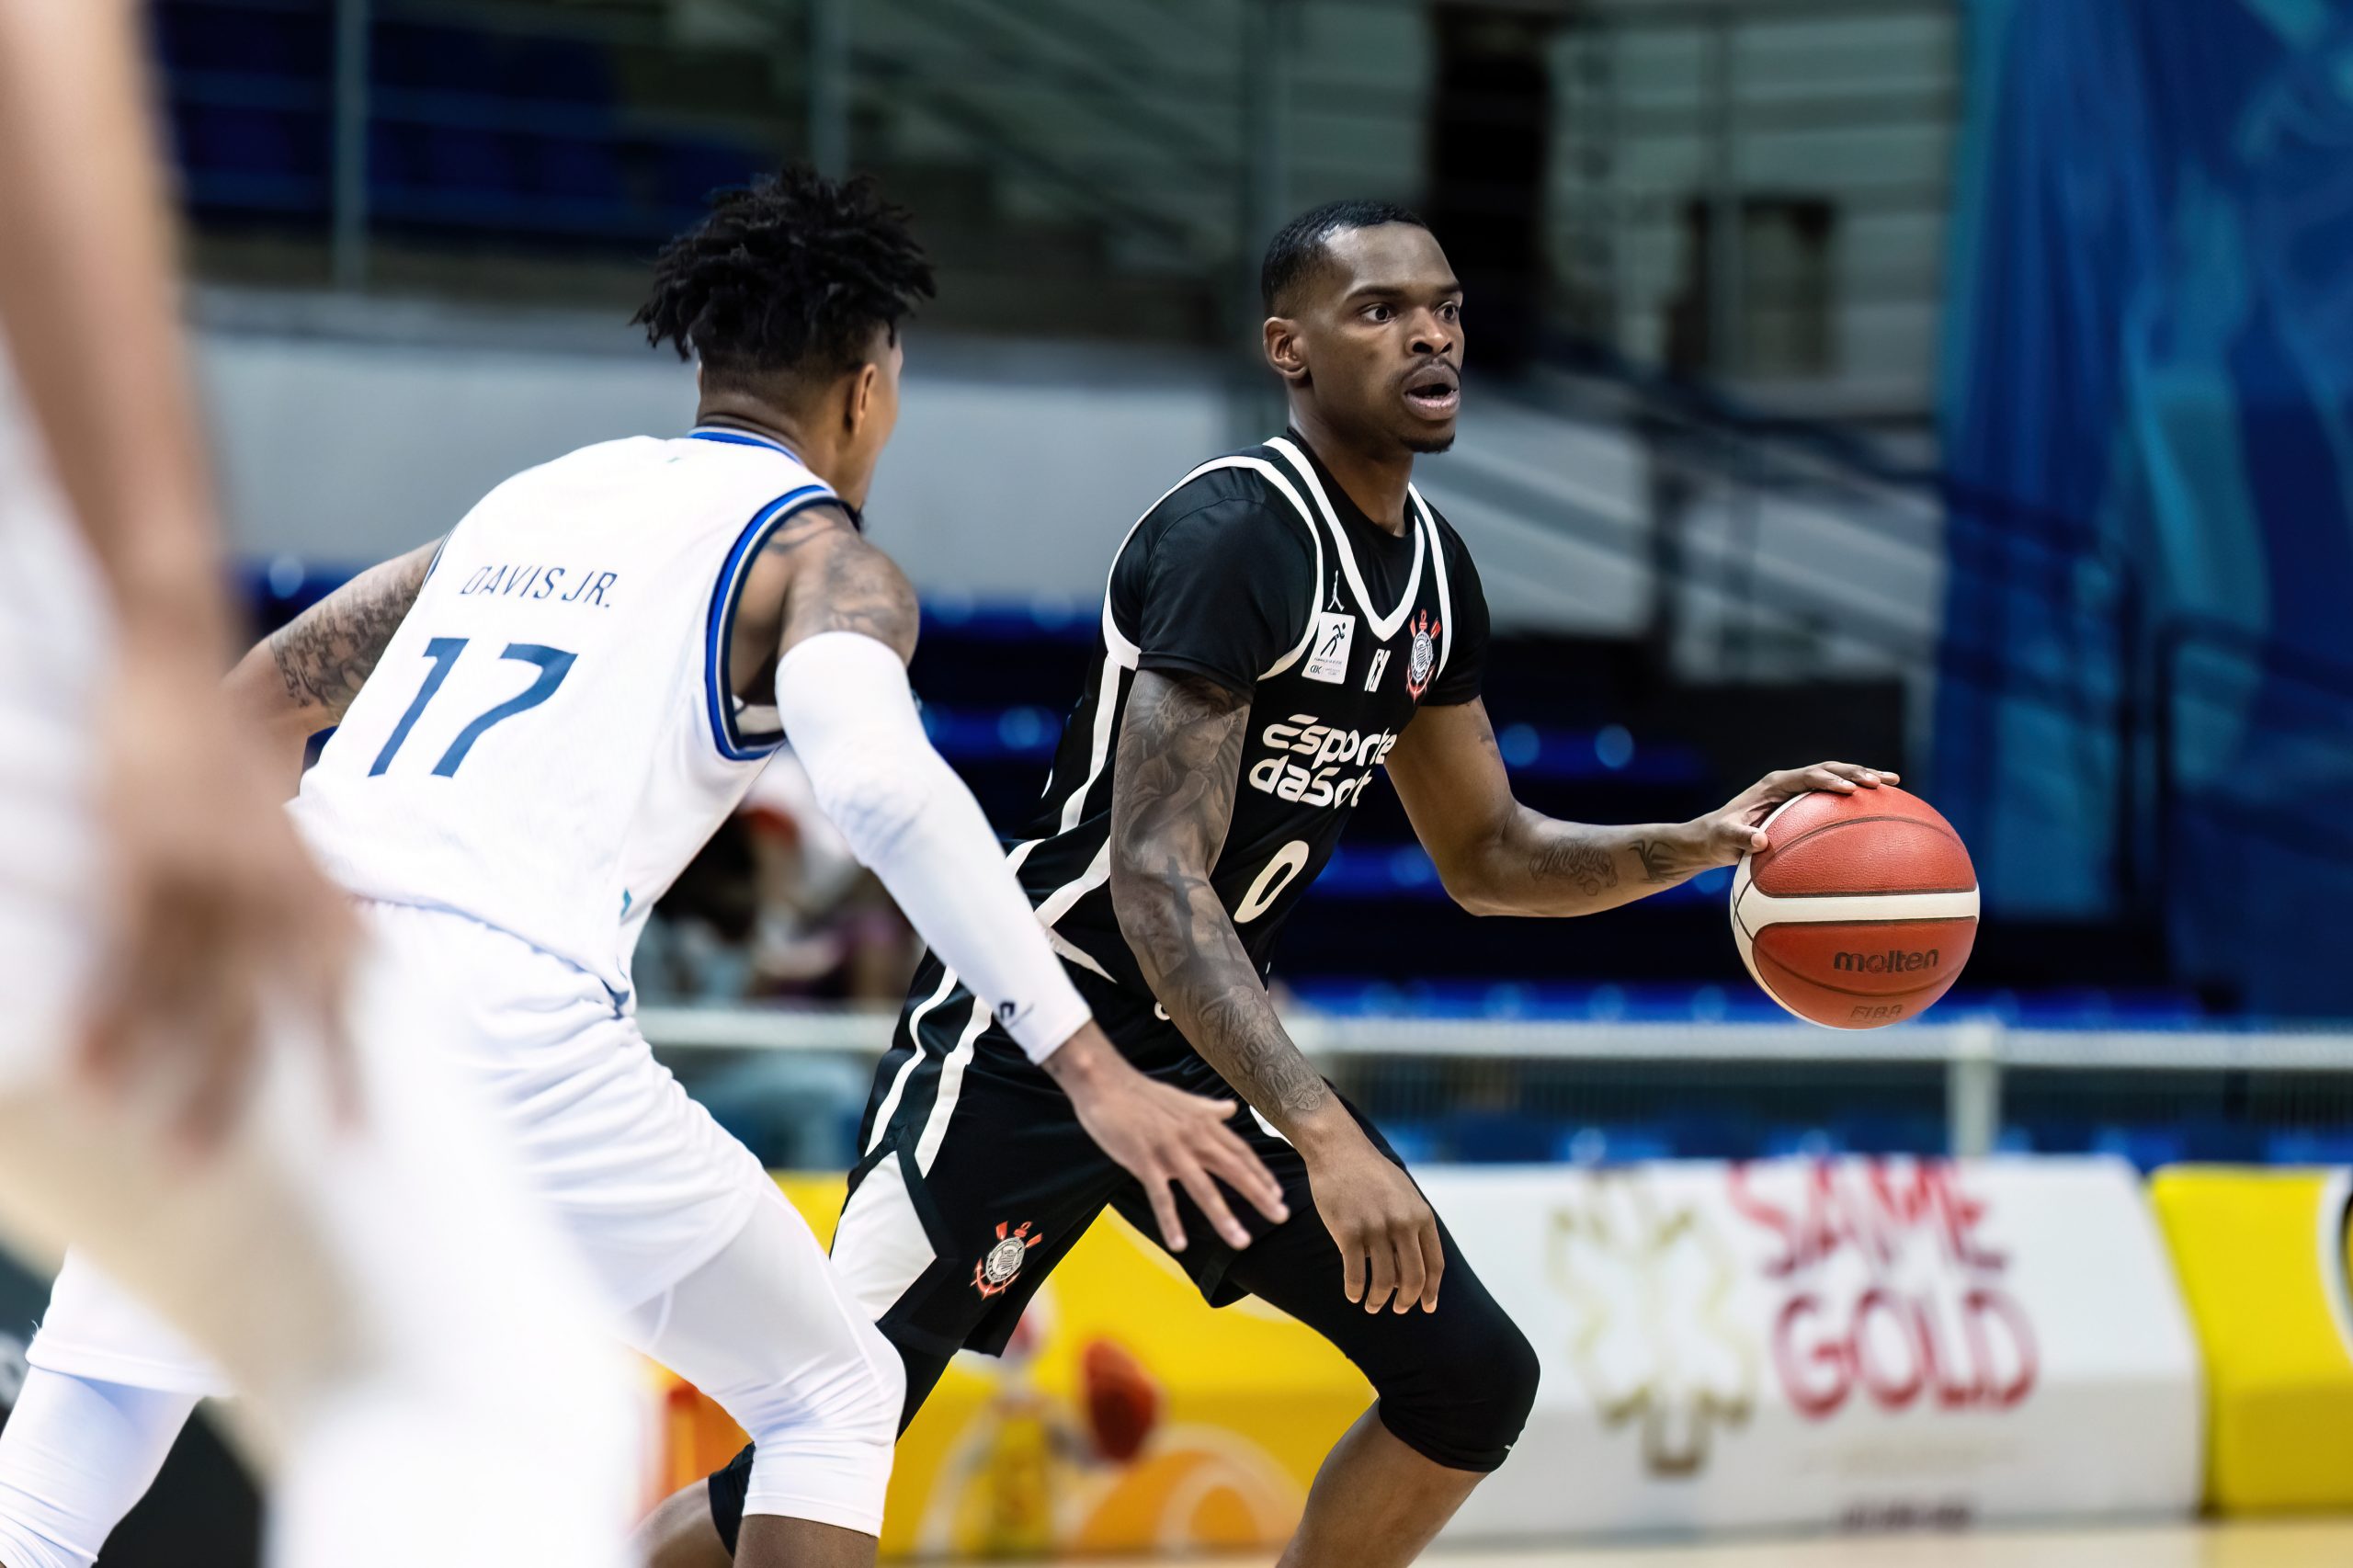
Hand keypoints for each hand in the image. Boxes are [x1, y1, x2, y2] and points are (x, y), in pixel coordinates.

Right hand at [85, 634, 356, 1150]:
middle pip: (268, 1013)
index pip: (344, 995)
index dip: (350, 1069)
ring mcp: (211, 876)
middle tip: (214, 1167)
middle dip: (241, 1093)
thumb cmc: (223, 755)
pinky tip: (86, 1069)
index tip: (357, 1142)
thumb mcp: (286, 831)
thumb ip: (311, 895)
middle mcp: (273, 890)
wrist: (172, 661)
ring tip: (154, 1145)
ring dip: (169, 1074)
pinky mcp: (145, 855)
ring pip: (193, 997)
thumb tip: (343, 960)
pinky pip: (127, 953)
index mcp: (313, 888)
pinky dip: (108, 1015)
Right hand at [1042, 1023, 1288, 1253]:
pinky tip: (1179, 1244)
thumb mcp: (1183, 1099)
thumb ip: (1209, 1108)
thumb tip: (1231, 1108)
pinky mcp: (1144, 1160)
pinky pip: (1161, 1197)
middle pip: (1233, 1170)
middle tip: (1280, 1216)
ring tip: (1242, 1241)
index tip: (1278, 1194)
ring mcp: (1169, 1150)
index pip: (1240, 1152)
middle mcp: (1193, 1137)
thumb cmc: (1141, 1094)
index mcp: (1203, 1123)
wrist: (1105, 1083)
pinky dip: (1171, 1221)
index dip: (1261, 1173)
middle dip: (1259, 1195)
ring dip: (1223, 1217)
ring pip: (1203, 1188)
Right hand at [1299, 1119, 1442, 1313]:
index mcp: (1421, 1215)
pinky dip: (1355, 1290)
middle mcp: (1403, 1223)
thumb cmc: (1370, 1173)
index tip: (1427, 1306)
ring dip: (1378, 1300)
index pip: (1434, 1263)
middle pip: (1412, 1277)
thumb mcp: (1404, 1195)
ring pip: (1383, 1281)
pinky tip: (1353, 1295)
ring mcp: (1376, 1228)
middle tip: (1398, 1310)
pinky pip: (1355, 1273)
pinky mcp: (1349, 1231)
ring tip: (1372, 1306)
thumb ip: (1412, 1225)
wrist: (1339, 1150)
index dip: (1432, 1290)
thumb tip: (1409, 1266)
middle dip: (1406, 1300)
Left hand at [1692, 761, 1897, 863]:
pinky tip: (1882, 808)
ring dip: (1864, 778)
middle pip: (1830, 769)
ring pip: (1837, 777)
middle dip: (1857, 772)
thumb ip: (1740, 838)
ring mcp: (1798, 791)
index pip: (1807, 776)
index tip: (1851, 789)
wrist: (1714, 836)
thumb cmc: (1718, 838)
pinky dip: (1858, 799)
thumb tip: (1761, 842)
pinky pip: (1835, 797)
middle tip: (1884, 781)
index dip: (1830, 780)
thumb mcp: (1724, 838)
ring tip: (1894, 783)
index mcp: (1774, 785)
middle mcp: (1789, 782)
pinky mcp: (1804, 803)